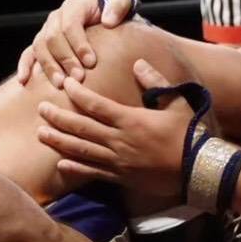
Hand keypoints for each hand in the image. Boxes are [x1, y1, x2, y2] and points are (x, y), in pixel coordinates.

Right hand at [15, 0, 136, 88]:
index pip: (70, 25)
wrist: (105, 18)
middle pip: (53, 38)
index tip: (91, 62)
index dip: (79, 44)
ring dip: (48, 66)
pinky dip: (24, 66)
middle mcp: (56, 18)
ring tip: (60, 84)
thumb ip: (118, 6)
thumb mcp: (122, 2)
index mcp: (73, 7)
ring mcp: (46, 31)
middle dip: (65, 59)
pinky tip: (24, 80)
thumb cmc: (114, 12)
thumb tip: (108, 21)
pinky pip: (28, 53)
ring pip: (40, 47)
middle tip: (78, 78)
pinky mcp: (41, 44)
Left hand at [35, 59, 195, 199]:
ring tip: (40, 134)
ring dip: (59, 141)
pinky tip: (61, 163)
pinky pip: (94, 173)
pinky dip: (76, 168)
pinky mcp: (122, 178)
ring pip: (82, 151)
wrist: (200, 170)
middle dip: (59, 118)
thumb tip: (137, 63)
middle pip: (82, 128)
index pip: (97, 105)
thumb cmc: (191, 134)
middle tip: (41, 108)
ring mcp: (119, 162)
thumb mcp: (178, 102)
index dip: (78, 94)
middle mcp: (121, 141)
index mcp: (132, 121)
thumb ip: (156, 82)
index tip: (65, 84)